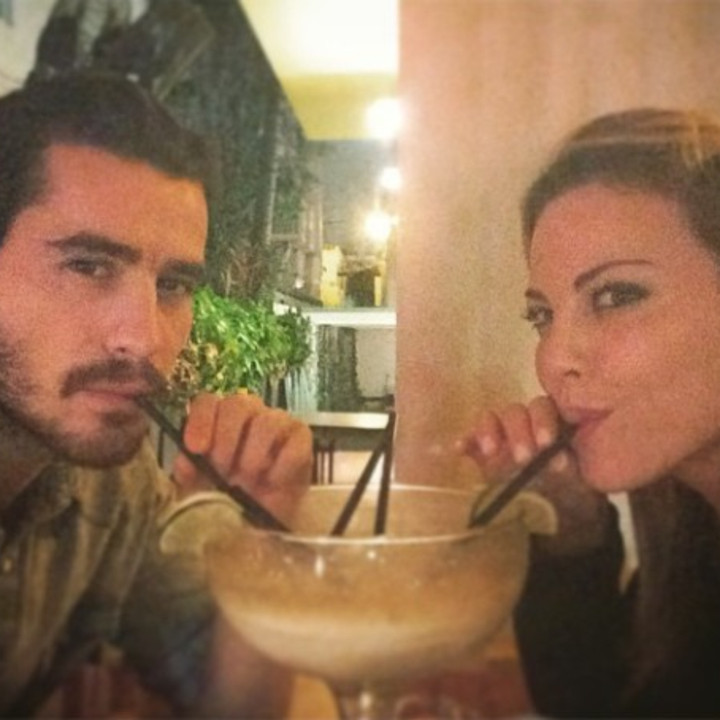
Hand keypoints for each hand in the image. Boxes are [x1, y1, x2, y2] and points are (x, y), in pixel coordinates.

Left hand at [172, 392, 311, 524]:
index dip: (201, 421)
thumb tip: (187, 461)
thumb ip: (189, 472)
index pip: (208, 402)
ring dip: (254, 452)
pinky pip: (296, 437)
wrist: (264, 524)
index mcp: (218, 421)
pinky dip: (282, 462)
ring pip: (267, 419)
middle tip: (224, 469)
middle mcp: (248, 416)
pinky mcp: (301, 439)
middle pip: (237, 403)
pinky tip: (272, 481)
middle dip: (227, 437)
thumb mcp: (199, 490)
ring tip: (249, 479)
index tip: (196, 449)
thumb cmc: (229, 500)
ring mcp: (278, 424)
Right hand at [459, 396, 612, 554]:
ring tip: (492, 451)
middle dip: (518, 431)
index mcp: (550, 423)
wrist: (556, 513)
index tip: (546, 444)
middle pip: (515, 412)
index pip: (542, 407)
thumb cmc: (569, 491)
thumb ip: (567, 463)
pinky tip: (460, 449)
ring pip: (492, 419)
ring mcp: (501, 437)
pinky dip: (465, 441)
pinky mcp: (480, 453)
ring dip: (490, 430)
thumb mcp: (578, 476)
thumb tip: (560, 459)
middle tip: (523, 457)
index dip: (543, 422)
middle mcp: (524, 424)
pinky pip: (469, 439)